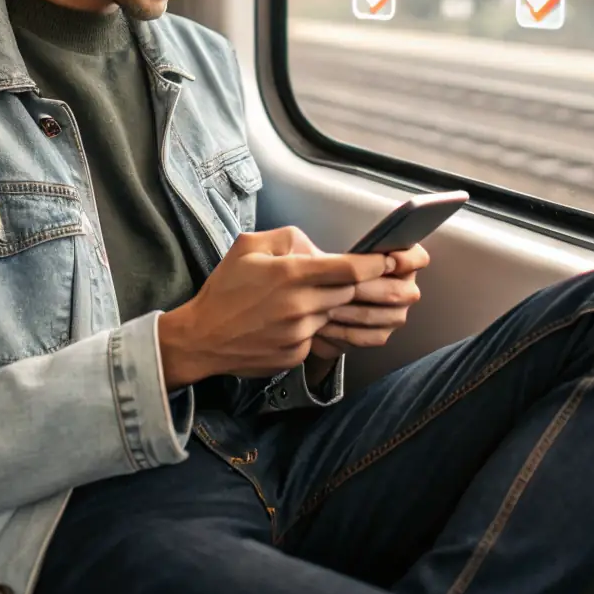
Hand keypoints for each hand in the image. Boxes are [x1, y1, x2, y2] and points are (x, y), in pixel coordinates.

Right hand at [157, 226, 392, 387]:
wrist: (202, 338)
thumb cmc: (224, 289)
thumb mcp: (248, 247)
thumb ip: (287, 238)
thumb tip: (316, 247)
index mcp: (290, 274)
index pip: (348, 268)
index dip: (376, 264)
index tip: (391, 260)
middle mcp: (300, 305)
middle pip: (350, 293)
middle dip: (365, 286)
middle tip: (378, 282)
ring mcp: (300, 334)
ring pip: (336, 316)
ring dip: (336, 307)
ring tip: (328, 303)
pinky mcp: (296, 355)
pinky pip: (319, 338)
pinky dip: (316, 329)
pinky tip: (296, 323)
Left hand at [309, 243, 429, 360]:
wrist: (305, 304)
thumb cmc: (318, 272)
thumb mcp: (321, 255)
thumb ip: (337, 256)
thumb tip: (340, 260)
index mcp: (396, 260)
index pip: (418, 258)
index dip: (408, 260)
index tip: (390, 261)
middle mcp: (402, 287)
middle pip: (403, 292)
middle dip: (371, 289)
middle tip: (345, 288)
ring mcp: (394, 313)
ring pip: (390, 316)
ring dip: (357, 312)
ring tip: (327, 307)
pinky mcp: (380, 334)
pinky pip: (374, 337)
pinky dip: (349, 332)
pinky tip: (325, 326)